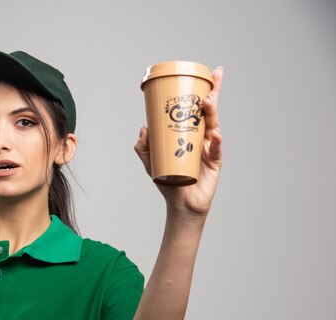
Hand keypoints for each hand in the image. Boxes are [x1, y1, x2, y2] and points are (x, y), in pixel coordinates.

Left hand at [134, 67, 223, 218]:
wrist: (181, 205)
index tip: (209, 74)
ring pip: (213, 126)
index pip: (198, 109)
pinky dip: (217, 142)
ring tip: (207, 102)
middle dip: (213, 94)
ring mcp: (210, 149)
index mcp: (190, 134)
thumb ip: (144, 147)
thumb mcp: (151, 163)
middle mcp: (202, 138)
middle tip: (213, 78)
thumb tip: (142, 128)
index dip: (205, 91)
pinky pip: (217, 150)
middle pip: (210, 112)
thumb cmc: (168, 182)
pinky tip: (215, 135)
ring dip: (211, 113)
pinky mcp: (215, 163)